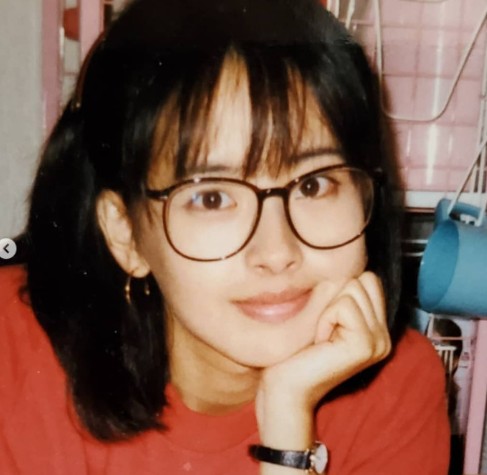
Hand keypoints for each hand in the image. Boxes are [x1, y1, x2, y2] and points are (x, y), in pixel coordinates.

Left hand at [255, 272, 390, 447]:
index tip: (326, 320)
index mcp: (376, 327)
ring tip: (322, 336)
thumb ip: (341, 293)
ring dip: (328, 309)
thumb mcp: (324, 315)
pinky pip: (344, 306)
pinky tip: (320, 342)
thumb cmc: (297, 350)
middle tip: (323, 329)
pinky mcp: (365, 344)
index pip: (368, 279)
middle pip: (363, 279)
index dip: (340, 291)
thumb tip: (343, 264)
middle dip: (335, 298)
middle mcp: (384, 335)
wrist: (285, 386)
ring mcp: (379, 341)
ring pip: (353, 288)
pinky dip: (325, 318)